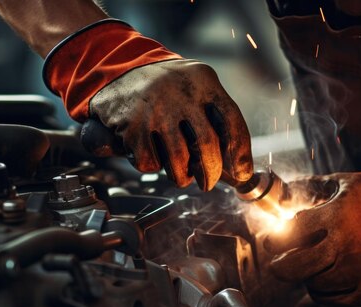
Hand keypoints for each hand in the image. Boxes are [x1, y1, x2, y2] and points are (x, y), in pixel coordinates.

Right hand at [44, 20, 252, 190]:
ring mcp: (155, 111)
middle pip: (207, 146)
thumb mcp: (195, 84)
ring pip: (179, 162)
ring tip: (181, 174)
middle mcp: (180, 95)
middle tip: (208, 183)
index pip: (231, 120)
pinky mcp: (132, 128)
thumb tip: (235, 163)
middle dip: (211, 173)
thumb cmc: (165, 85)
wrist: (117, 69)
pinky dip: (153, 166)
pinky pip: (150, 164)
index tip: (242, 172)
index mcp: (203, 82)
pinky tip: (151, 152)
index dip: (241, 151)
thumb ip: (214, 114)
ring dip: (182, 176)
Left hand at [267, 172, 360, 305]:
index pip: (289, 235)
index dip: (275, 240)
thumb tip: (291, 186)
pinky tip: (326, 282)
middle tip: (278, 264)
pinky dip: (326, 292)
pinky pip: (337, 299)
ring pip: (314, 285)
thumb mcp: (350, 183)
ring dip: (307, 277)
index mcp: (334, 218)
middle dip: (280, 267)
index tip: (271, 242)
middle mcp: (343, 247)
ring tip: (311, 269)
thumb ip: (316, 185)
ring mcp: (359, 271)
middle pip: (293, 268)